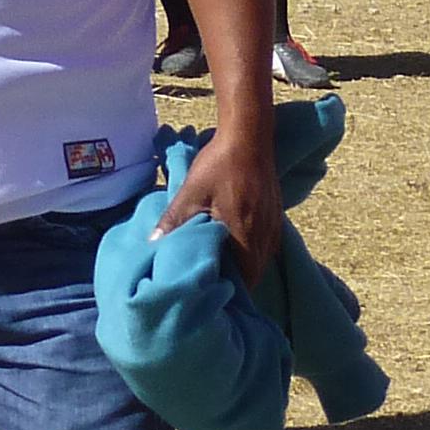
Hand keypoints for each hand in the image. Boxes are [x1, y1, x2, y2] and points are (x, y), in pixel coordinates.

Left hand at [160, 120, 282, 285]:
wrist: (249, 136)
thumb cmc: (219, 164)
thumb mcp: (191, 191)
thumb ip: (173, 220)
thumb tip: (153, 243)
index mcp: (244, 235)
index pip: (244, 280)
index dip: (227, 290)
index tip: (209, 293)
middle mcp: (264, 236)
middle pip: (254, 274)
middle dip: (236, 283)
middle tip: (211, 284)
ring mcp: (273, 226)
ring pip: (262, 261)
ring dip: (245, 267)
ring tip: (222, 268)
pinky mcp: (276, 216)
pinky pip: (267, 246)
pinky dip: (253, 252)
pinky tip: (236, 245)